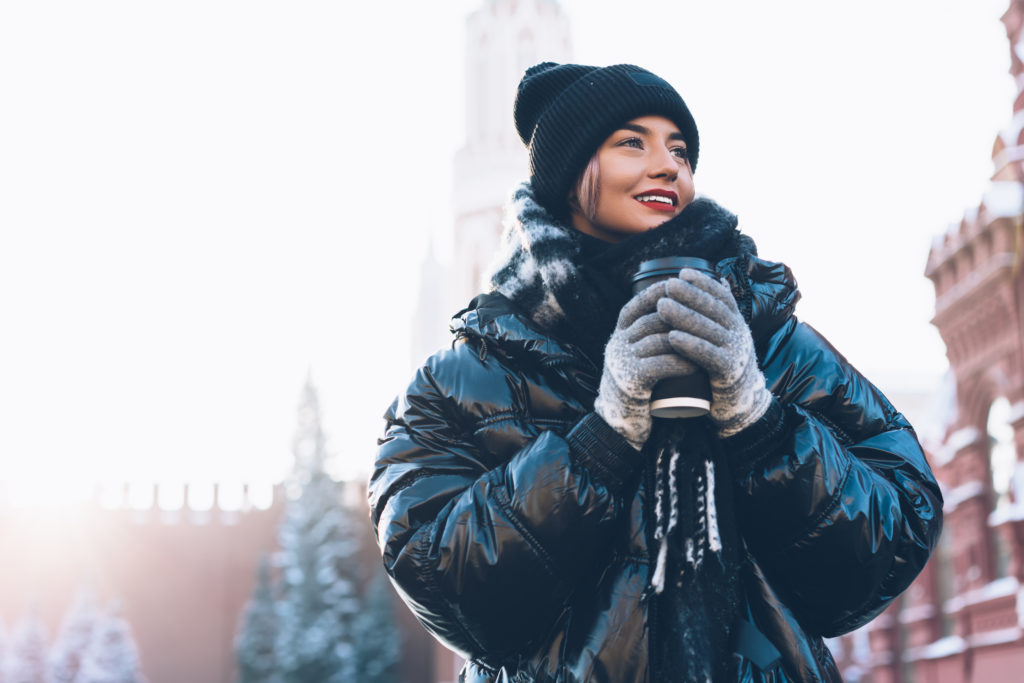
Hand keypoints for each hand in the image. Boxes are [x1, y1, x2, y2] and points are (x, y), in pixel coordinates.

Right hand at [595, 283, 696, 449]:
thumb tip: (673, 304)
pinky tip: (694, 364)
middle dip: (679, 315)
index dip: (657, 294)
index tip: (680, 286)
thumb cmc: (637, 381)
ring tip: (707, 340)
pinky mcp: (631, 381)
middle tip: (705, 316)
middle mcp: (617, 344)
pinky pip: (659, 366)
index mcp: (619, 334)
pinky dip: (679, 363)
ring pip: (658, 341)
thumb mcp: (634, 352)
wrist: (621, 418)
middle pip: (651, 321)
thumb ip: (646, 333)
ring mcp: (622, 362)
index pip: (636, 306)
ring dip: (685, 339)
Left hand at [657, 269, 770, 436]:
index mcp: (737, 324)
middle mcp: (740, 335)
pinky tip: (672, 337)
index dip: (704, 283)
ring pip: (709, 330)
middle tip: (668, 285)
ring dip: (684, 316)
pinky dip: (690, 345)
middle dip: (690, 294)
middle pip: (714, 310)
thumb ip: (714, 319)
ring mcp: (737, 353)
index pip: (722, 297)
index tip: (683, 272)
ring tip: (662, 306)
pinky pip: (708, 356)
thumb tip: (709, 286)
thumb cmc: (722, 368)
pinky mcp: (729, 373)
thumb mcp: (722, 340)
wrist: (739, 405)